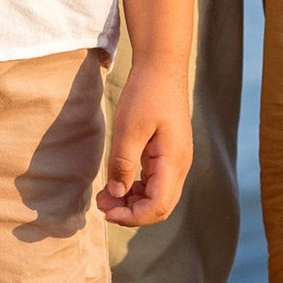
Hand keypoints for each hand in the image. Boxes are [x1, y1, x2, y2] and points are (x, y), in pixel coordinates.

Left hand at [98, 59, 192, 225]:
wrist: (161, 66)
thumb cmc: (146, 93)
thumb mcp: (129, 128)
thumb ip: (122, 164)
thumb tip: (117, 194)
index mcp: (173, 161)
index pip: (158, 206)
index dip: (132, 216)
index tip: (107, 211)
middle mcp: (180, 165)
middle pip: (160, 207)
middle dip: (130, 212)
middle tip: (102, 205)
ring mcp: (176, 160)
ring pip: (157, 196)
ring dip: (132, 202)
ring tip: (105, 196)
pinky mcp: (168, 153)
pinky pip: (155, 182)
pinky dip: (136, 188)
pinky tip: (117, 182)